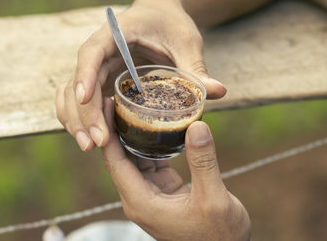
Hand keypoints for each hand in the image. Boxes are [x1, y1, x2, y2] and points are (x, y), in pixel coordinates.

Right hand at [55, 1, 226, 151]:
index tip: (84, 99)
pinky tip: (88, 136)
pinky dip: (79, 117)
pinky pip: (80, 99)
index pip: (92, 52)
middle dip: (84, 113)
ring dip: (77, 119)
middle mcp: (100, 51)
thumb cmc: (172, 24)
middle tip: (96, 142)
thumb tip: (220, 92)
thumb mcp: (186, 42)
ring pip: (72, 93)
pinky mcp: (101, 80)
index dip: (84, 74)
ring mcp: (98, 67)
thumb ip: (196, 66)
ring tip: (90, 146)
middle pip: (80, 81)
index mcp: (116, 34)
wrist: (161, 15)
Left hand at [101, 98, 250, 240]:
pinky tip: (155, 127)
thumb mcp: (214, 198)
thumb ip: (203, 162)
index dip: (108, 131)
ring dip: (133, 135)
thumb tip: (197, 125)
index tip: (108, 105)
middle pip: (119, 157)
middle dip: (117, 128)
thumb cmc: (218, 235)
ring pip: (133, 159)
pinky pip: (149, 163)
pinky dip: (150, 145)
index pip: (115, 161)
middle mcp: (139, 198)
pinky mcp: (161, 191)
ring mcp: (149, 194)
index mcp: (142, 201)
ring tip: (134, 108)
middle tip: (120, 99)